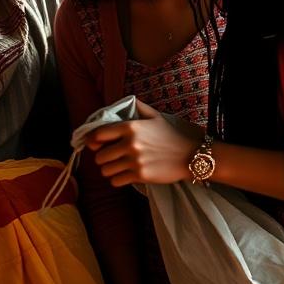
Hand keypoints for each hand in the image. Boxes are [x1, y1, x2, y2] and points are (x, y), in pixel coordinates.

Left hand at [85, 100, 201, 186]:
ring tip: (116, 167)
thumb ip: (137, 107)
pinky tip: (123, 175)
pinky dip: (117, 179)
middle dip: (102, 158)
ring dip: (109, 170)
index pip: (98, 134)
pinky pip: (116, 181)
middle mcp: (130, 144)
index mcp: (130, 127)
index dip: (92, 140)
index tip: (94, 144)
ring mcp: (135, 161)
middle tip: (109, 158)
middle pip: (99, 156)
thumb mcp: (155, 116)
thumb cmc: (171, 136)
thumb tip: (124, 102)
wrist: (191, 156)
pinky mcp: (140, 176)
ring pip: (105, 170)